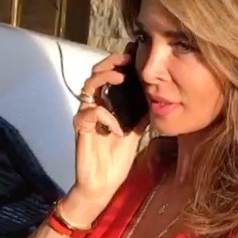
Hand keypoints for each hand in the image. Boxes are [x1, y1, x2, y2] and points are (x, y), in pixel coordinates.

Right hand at [62, 47, 149, 225]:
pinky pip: (90, 113)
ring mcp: (86, 117)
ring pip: (89, 86)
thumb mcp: (135, 134)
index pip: (109, 77)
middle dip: (110, 62)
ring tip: (121, 78)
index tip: (134, 53)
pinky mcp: (81, 129)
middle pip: (96, 74)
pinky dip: (106, 117)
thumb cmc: (116, 160)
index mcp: (106, 106)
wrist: (103, 185)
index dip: (119, 63)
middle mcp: (94, 107)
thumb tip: (156, 100)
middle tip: (126, 58)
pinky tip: (118, 130)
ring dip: (105, 78)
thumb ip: (141, 116)